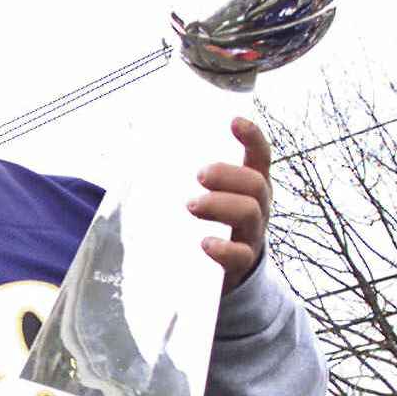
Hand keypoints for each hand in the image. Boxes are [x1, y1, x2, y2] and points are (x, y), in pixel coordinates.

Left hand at [187, 117, 271, 288]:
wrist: (219, 273)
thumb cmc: (205, 222)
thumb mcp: (204, 194)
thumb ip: (183, 174)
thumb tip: (136, 146)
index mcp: (249, 185)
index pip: (260, 156)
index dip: (252, 138)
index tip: (234, 122)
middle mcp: (257, 206)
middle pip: (255, 183)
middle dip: (228, 175)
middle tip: (200, 175)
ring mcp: (251, 235)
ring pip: (249, 212)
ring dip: (220, 204)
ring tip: (192, 205)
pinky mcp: (241, 263)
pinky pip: (241, 255)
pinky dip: (224, 248)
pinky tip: (205, 243)